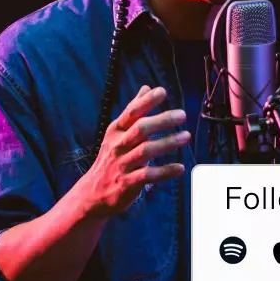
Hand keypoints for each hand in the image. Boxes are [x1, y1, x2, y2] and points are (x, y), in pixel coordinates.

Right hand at [80, 85, 188, 219]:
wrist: (93, 193)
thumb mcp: (117, 133)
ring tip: (186, 136)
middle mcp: (118, 145)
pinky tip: (180, 167)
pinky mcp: (128, 183)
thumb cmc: (111, 158)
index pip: (131, 112)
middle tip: (182, 115)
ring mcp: (123, 165)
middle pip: (140, 129)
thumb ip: (133, 110)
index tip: (162, 91)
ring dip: (167, 143)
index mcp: (116, 131)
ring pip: (146, 151)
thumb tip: (146, 87)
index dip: (146, 102)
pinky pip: (148, 175)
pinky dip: (165, 171)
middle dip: (161, 120)